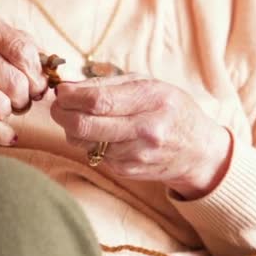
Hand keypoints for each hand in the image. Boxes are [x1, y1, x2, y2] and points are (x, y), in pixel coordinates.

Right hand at [0, 4, 47, 144]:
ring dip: (9, 113)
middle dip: (25, 98)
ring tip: (4, 108)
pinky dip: (1, 133)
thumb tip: (47, 62)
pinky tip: (8, 136)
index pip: (24, 50)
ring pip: (1, 105)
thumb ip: (7, 38)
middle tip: (20, 100)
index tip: (37, 84)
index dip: (37, 74)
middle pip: (17, 82)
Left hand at [51, 75, 231, 198]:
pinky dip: (88, 143)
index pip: (98, 101)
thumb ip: (107, 84)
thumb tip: (67, 87)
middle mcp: (145, 130)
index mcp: (151, 100)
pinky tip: (99, 134)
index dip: (71, 96)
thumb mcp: (147, 84)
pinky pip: (93, 155)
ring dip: (71, 129)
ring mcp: (135, 154)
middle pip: (84, 125)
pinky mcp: (127, 171)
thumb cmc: (169, 109)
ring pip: (83, 143)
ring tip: (79, 118)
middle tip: (57, 106)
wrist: (197, 150)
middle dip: (61, 114)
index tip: (60, 91)